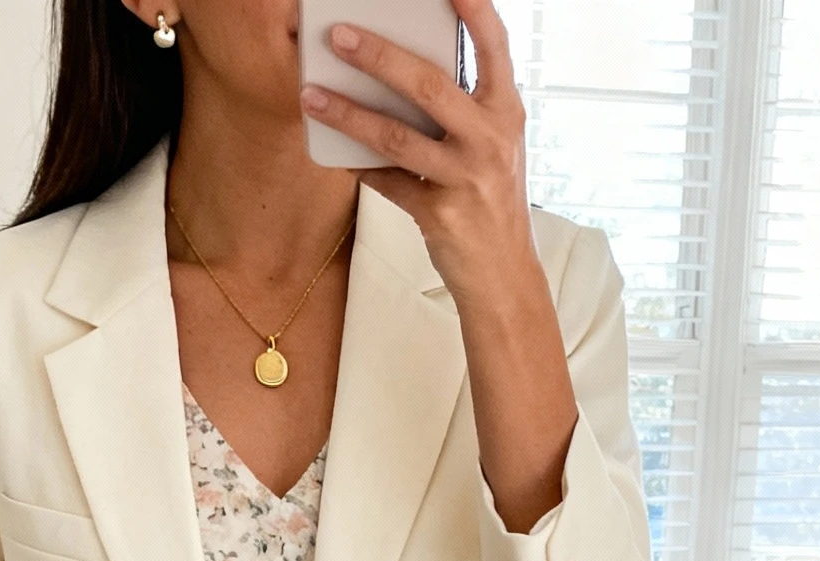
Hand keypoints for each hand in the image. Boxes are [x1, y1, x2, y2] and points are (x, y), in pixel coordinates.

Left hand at [301, 0, 535, 309]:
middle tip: (338, 35)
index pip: (494, 44)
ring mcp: (466, 178)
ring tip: (312, 95)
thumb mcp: (491, 145)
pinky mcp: (440, 215)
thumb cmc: (490, 200)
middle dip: (379, 55)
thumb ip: (460, 108)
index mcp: (506, 110)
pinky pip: (387, 182)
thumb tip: (398, 70)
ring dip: (348, 114)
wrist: (503, 276)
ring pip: (397, 137)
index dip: (473, 8)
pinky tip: (335, 152)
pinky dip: (358, 166)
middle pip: (429, 85)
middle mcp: (491, 138)